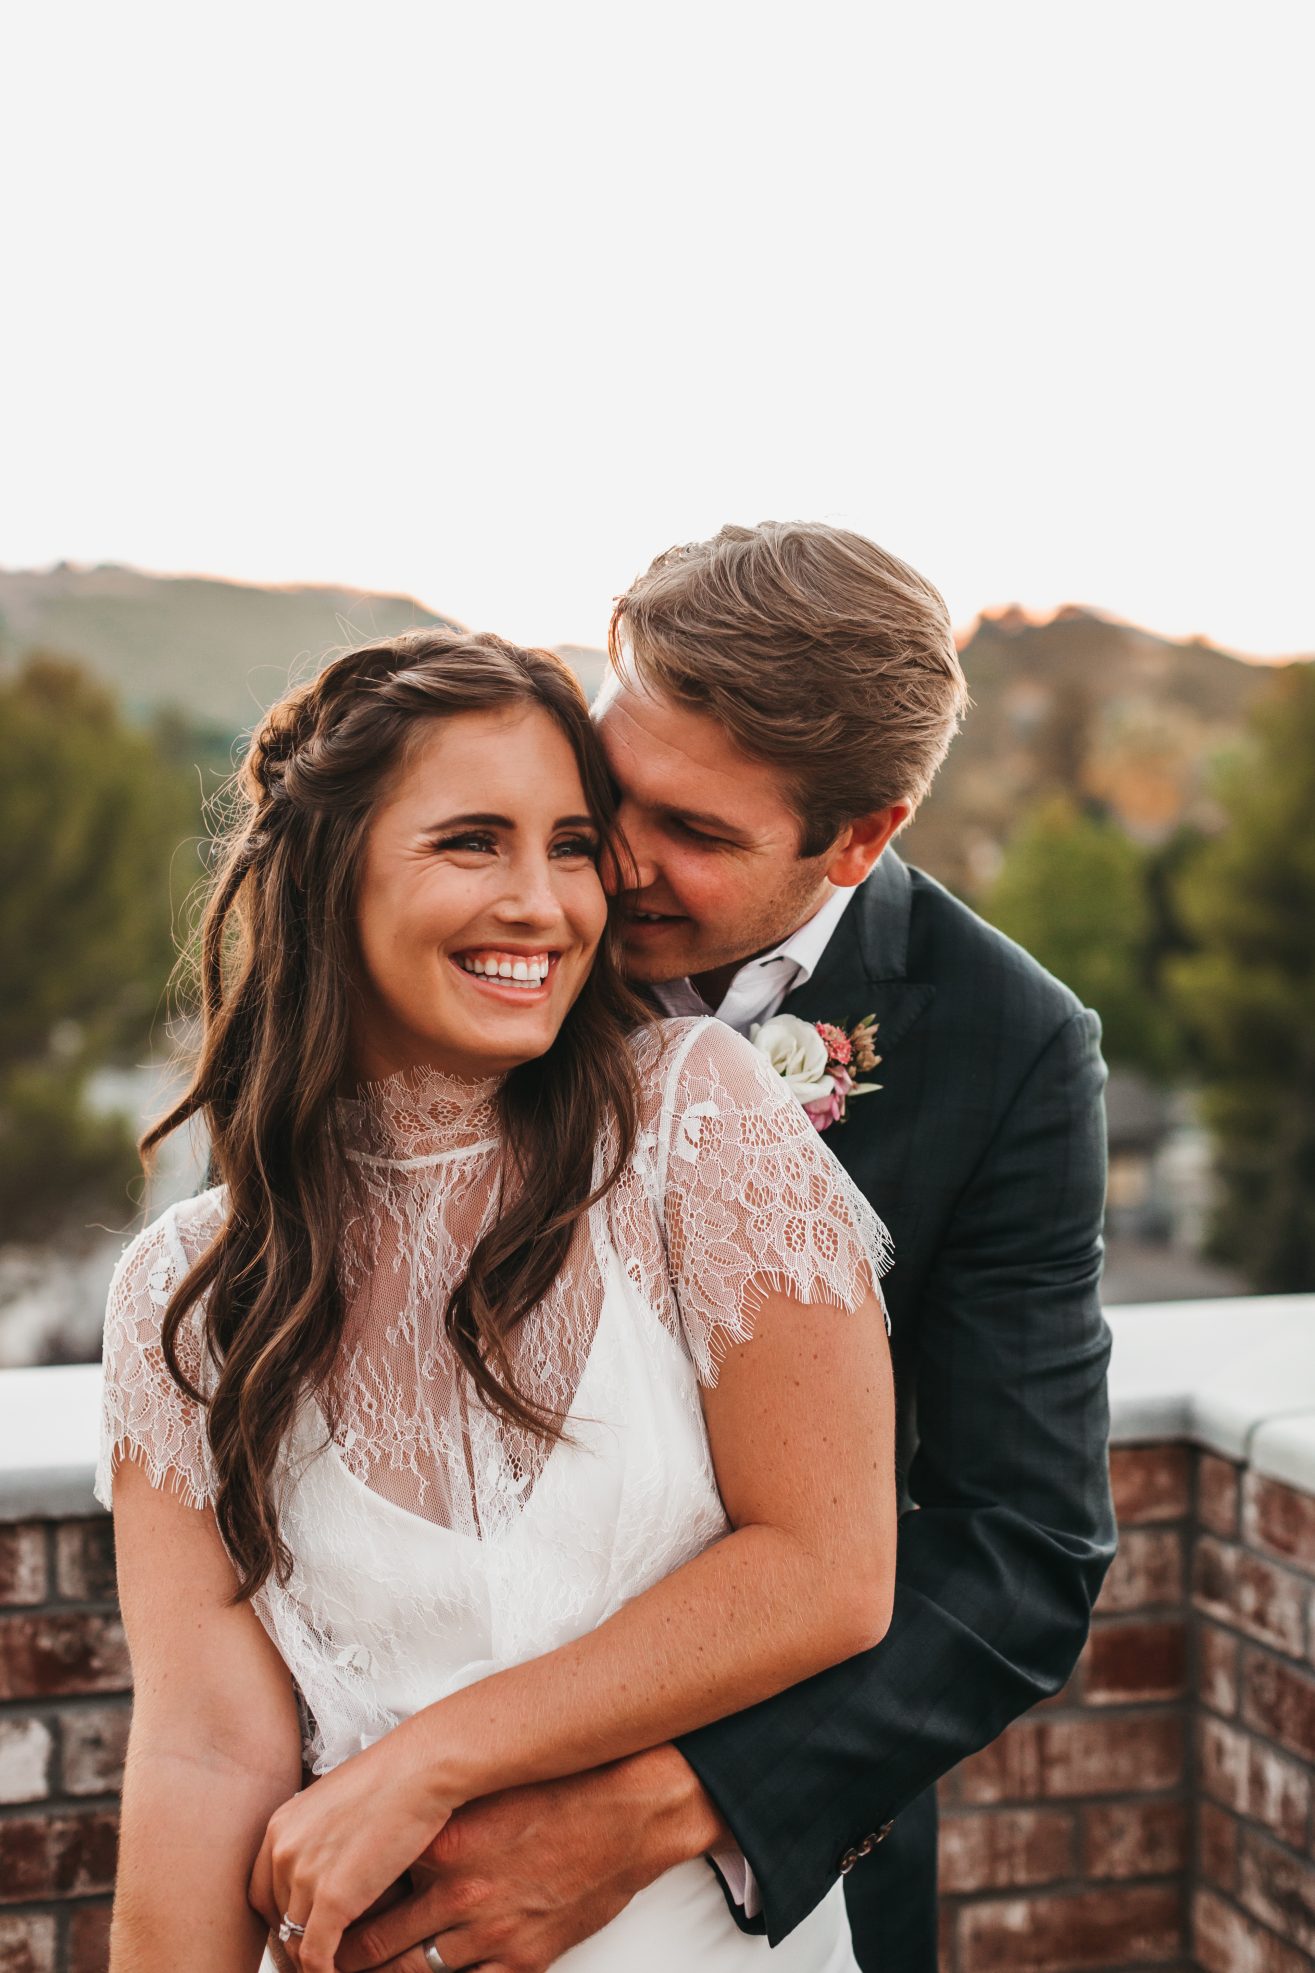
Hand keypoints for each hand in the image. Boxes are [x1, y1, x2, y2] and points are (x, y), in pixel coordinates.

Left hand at [249, 1723, 452, 1972]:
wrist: (421, 1768)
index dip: (281, 1917)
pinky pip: (317, 1955)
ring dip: (314, 1960)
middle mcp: (284, 1851)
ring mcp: (305, 1875)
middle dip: (298, 1941)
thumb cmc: (395, 1776)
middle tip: (322, 1952)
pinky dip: (326, 1972)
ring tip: (338, 1964)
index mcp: (282, 1827)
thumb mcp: (340, 1800)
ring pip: (296, 1942)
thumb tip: (328, 1861)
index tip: (302, 1929)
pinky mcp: (334, 1899)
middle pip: (278, 1919)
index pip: (262, 1892)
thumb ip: (321, 1832)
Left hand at [336, 1746, 729, 1972]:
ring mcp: (493, 1933)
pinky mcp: (525, 1960)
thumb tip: (378, 1838)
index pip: (365, 1891)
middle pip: (376, 1946)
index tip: (315, 1919)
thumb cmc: (558, 1791)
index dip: (335, 1911)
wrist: (631, 1810)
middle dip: (342, 1960)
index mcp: (445, 1843)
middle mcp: (461, 1893)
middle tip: (319, 1961)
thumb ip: (431, 1819)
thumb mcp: (483, 1791)